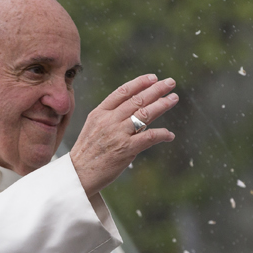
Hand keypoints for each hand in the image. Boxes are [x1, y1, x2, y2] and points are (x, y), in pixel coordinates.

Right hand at [69, 75, 177, 196]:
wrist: (78, 174)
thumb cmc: (87, 151)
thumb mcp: (93, 126)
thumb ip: (109, 116)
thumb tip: (131, 107)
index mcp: (99, 113)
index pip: (122, 92)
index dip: (140, 83)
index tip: (153, 77)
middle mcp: (109, 120)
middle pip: (137, 100)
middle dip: (156, 89)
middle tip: (171, 83)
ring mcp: (118, 134)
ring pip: (145, 114)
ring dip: (162, 105)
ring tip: (173, 99)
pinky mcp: (126, 149)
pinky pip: (149, 137)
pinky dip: (162, 134)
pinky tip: (170, 135)